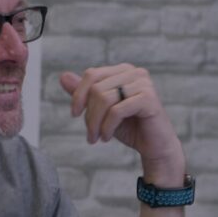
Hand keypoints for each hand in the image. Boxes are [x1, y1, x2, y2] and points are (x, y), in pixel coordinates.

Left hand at [59, 64, 184, 182]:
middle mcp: (134, 72)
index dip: (78, 95)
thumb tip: (63, 76)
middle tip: (90, 135)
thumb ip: (84, 94)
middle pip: (96, 89)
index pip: (92, 74)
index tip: (74, 114)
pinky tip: (107, 137)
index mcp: (123, 71)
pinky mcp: (149, 98)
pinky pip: (117, 111)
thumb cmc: (129, 127)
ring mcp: (143, 84)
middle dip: (89, 115)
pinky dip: (107, 127)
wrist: (154, 146)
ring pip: (105, 99)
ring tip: (97, 138)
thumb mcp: (101, 110)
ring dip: (96, 123)